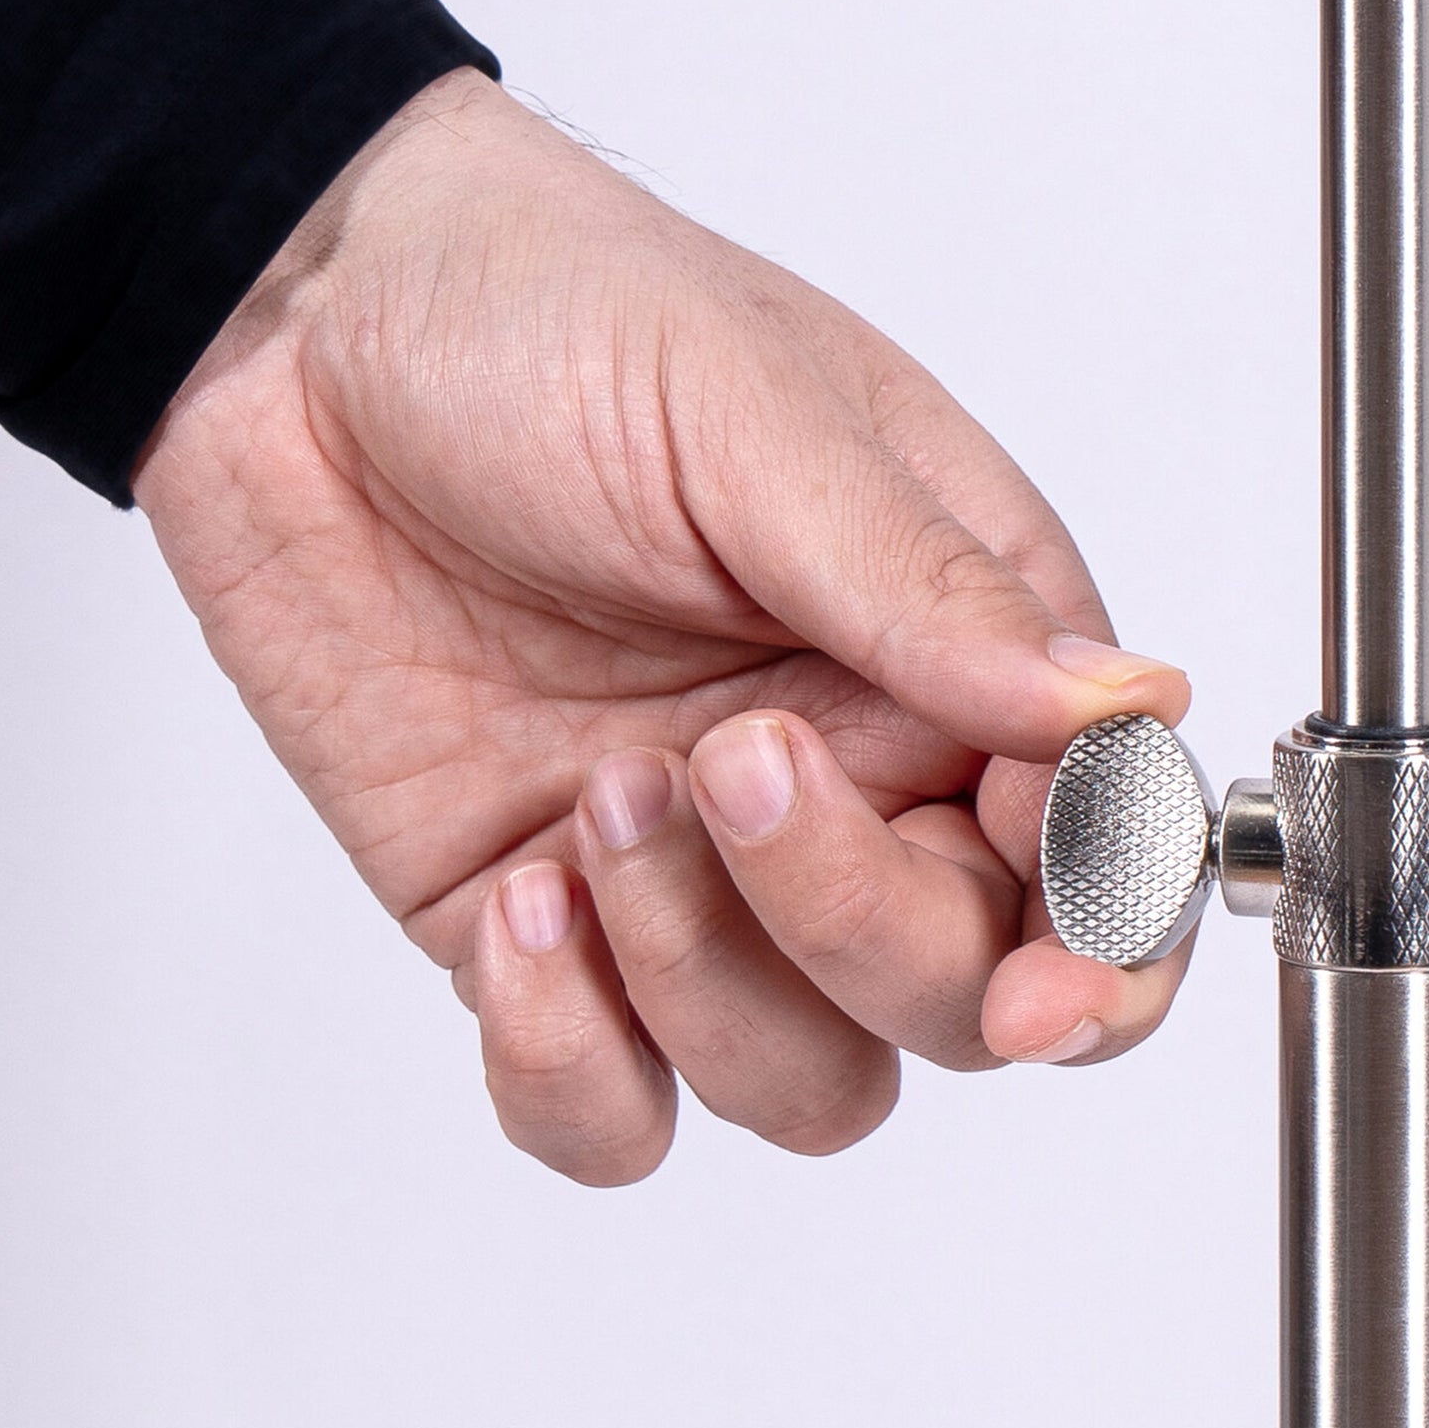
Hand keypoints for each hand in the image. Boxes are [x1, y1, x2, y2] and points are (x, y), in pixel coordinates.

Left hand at [132, 69, 1193, 1184]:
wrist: (299, 340)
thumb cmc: (546, 317)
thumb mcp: (755, 418)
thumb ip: (933, 593)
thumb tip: (1129, 712)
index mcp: (946, 653)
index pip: (1095, 860)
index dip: (1100, 951)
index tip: (1044, 985)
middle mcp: (844, 784)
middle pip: (952, 997)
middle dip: (858, 925)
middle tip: (739, 760)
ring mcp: (691, 877)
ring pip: (802, 1082)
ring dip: (707, 981)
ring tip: (597, 793)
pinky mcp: (539, 931)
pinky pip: (608, 1110)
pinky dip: (572, 1063)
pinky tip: (518, 909)